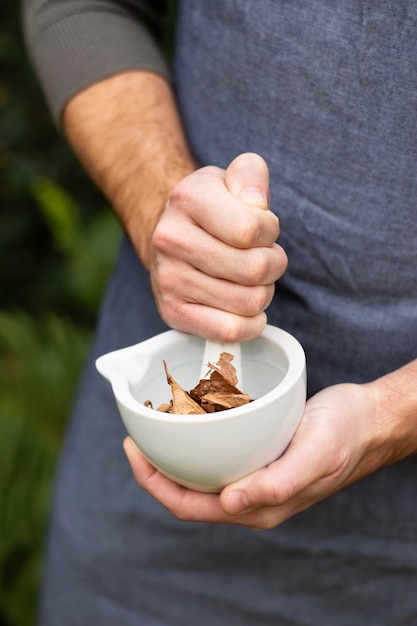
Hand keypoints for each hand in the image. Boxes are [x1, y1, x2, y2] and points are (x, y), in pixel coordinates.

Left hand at [124, 380, 399, 528]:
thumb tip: (232, 502)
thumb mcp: (314, 456)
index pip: (190, 507)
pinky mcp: (258, 456)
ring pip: (199, 474)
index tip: (133, 452)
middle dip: (154, 470)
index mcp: (257, 506)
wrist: (366, 419)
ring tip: (154, 425)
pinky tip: (189, 417)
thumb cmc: (344, 436)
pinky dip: (195, 442)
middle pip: (187, 493)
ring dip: (172, 456)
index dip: (154, 485)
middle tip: (135, 435)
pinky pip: (216, 456)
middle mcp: (250, 496)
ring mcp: (253, 476)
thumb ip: (276, 484)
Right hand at [149, 152, 287, 341]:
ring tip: (249, 279)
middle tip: (262, 258)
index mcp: (187, 199)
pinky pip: (229, 331)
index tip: (262, 230)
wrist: (169, 234)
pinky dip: (249, 324)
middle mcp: (171, 239)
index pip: (252, 229)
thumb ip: (251, 174)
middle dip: (273, 264)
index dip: (270, 232)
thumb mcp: (230, 179)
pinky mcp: (172, 312)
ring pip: (248, 303)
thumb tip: (257, 204)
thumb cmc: (211, 209)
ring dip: (262, 293)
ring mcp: (168, 279)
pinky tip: (245, 308)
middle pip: (255, 270)